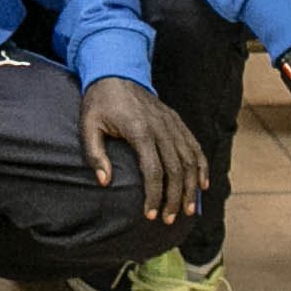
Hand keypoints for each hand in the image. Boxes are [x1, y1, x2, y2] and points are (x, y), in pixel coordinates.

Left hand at [78, 75, 206, 225]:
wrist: (114, 71)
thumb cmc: (99, 103)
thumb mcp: (88, 126)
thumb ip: (94, 154)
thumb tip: (105, 182)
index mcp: (139, 130)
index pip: (153, 170)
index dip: (154, 195)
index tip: (150, 215)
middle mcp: (161, 127)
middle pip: (176, 169)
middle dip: (174, 198)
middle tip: (168, 219)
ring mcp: (171, 123)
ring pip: (190, 160)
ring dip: (191, 187)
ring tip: (187, 210)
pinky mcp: (177, 121)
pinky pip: (194, 146)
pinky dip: (201, 166)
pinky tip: (202, 185)